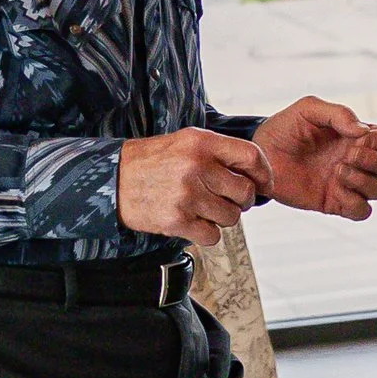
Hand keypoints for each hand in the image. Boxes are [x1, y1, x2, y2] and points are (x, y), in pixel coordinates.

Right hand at [117, 127, 271, 246]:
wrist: (112, 179)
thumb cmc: (154, 161)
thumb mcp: (186, 142)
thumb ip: (220, 152)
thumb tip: (258, 175)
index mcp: (201, 142)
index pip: (251, 157)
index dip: (264, 173)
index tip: (263, 184)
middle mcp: (195, 167)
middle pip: (245, 192)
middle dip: (243, 200)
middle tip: (229, 200)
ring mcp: (186, 195)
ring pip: (231, 217)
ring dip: (223, 217)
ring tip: (204, 209)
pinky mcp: (175, 221)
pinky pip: (212, 235)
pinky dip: (207, 233)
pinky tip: (193, 222)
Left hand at [255, 96, 376, 219]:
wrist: (260, 155)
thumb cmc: (284, 129)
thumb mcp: (308, 109)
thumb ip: (338, 113)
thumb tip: (363, 131)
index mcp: (355, 136)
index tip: (361, 138)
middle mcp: (356, 160)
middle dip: (373, 161)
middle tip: (347, 157)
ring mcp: (346, 183)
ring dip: (364, 182)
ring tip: (337, 172)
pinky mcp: (334, 203)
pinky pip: (362, 211)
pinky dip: (356, 203)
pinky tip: (336, 191)